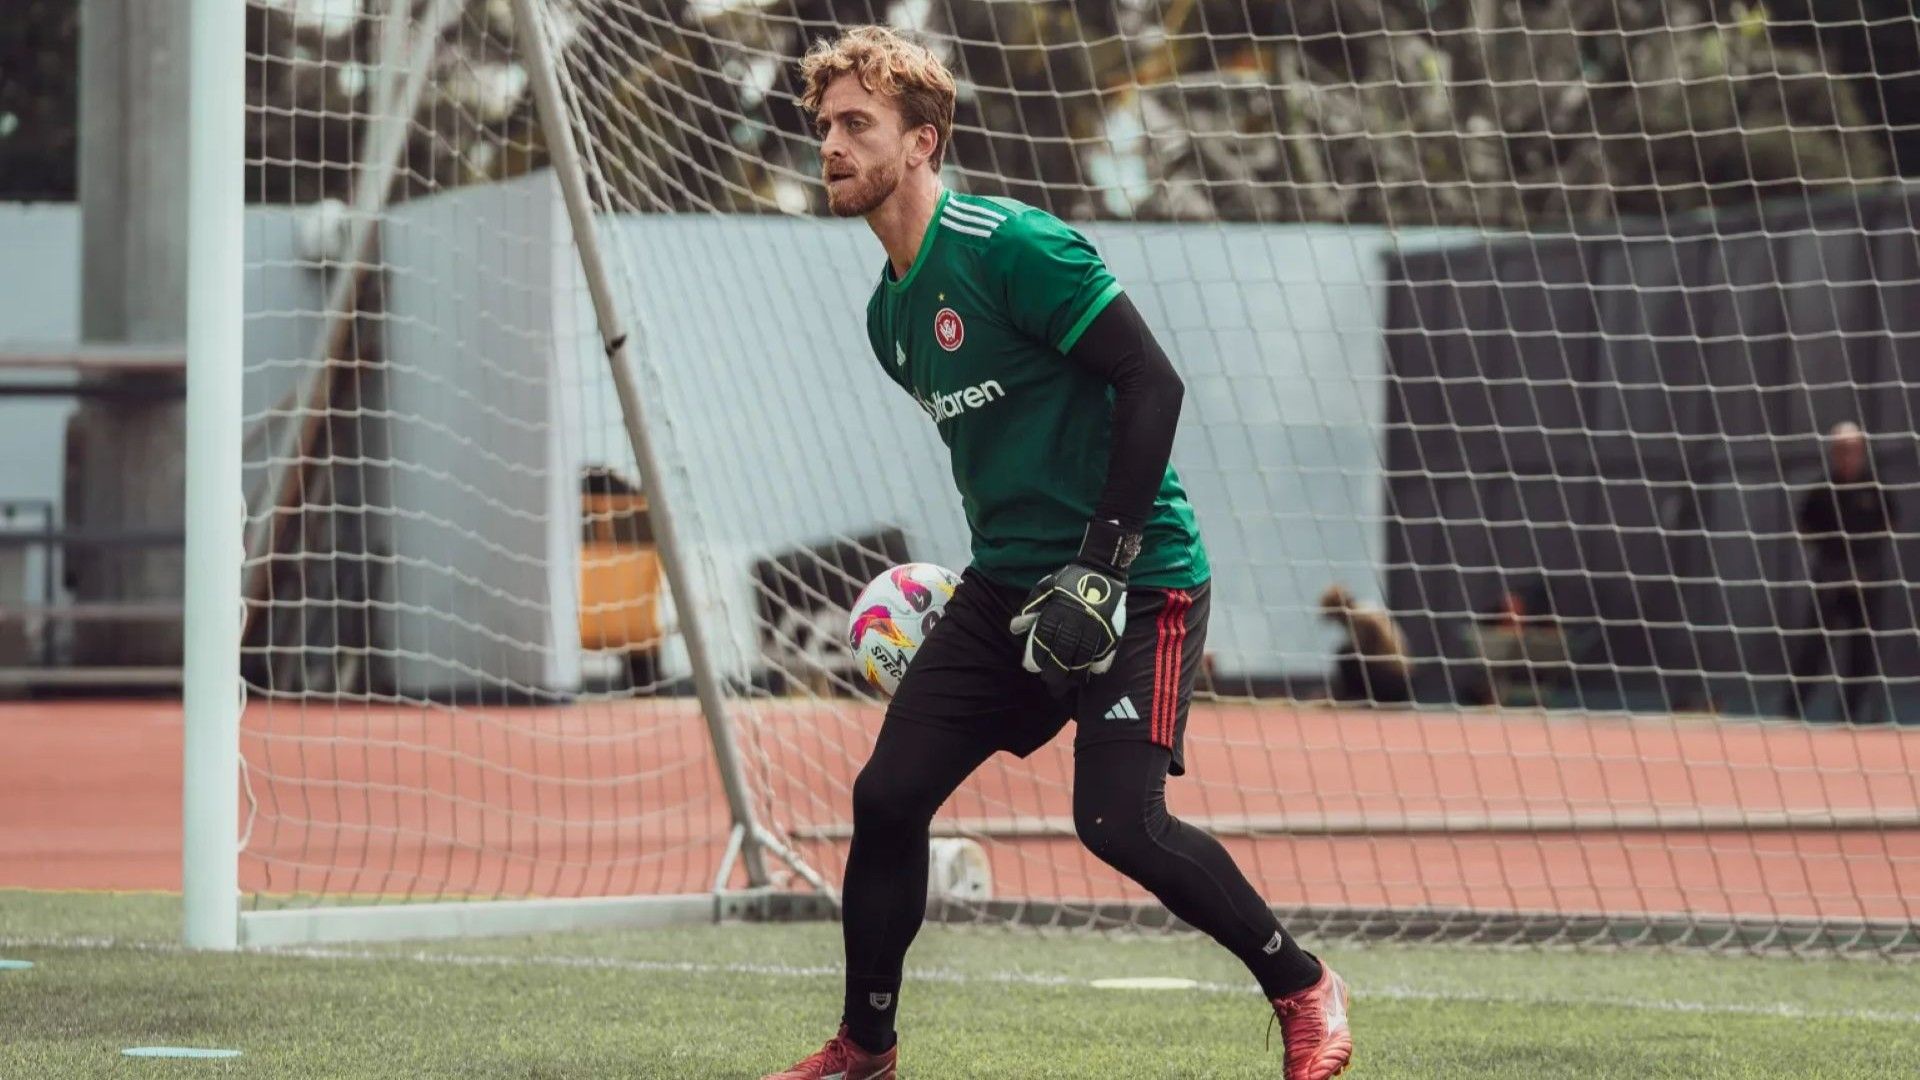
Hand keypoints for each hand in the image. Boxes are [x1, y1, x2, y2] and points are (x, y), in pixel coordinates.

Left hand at [1008, 563, 1127, 694]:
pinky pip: (1105, 653)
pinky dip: (1098, 665)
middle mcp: (1076, 622)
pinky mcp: (1111, 630)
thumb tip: (1015, 628)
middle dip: (1054, 671)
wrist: (1101, 569)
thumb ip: (1030, 608)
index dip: (1036, 657)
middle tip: (1049, 680)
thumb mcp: (1045, 587)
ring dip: (1074, 673)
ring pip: (1083, 658)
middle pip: (1062, 654)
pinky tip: (1090, 672)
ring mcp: (1095, 628)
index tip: (1031, 667)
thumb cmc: (1069, 580)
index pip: (1043, 641)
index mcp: (1057, 611)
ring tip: (1068, 683)